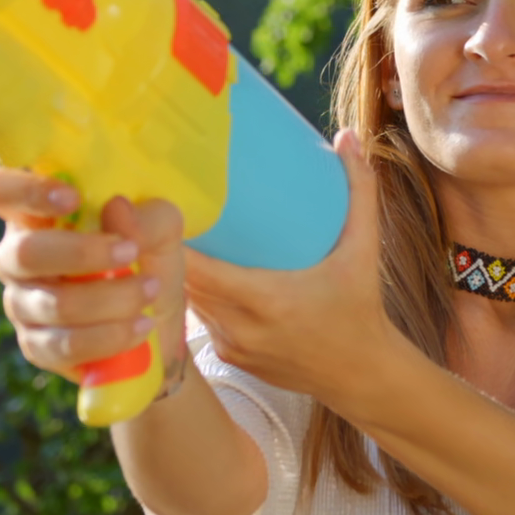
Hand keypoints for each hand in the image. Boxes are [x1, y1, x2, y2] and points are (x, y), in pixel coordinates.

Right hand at [0, 169, 188, 386]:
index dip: (25, 190)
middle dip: (83, 254)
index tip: (73, 199)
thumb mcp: (162, 229)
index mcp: (37, 213)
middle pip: (24, 253)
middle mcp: (17, 256)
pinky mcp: (36, 345)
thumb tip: (116, 208)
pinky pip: (64, 344)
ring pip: (54, 304)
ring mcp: (22, 302)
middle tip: (130, 252)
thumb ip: (146, 216)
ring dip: (111, 299)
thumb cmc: (146, 258)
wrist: (158, 320)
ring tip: (149, 291)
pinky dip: (110, 336)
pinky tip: (140, 327)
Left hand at [183, 130, 408, 412]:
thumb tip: (348, 137)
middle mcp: (241, 327)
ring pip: (187, 302)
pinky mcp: (230, 357)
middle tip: (151, 210)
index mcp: (267, 299)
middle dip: (162, 250)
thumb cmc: (361, 310)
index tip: (157, 208)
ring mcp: (232, 346)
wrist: (362, 377)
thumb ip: (358, 192)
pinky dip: (194, 295)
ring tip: (162, 234)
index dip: (170, 243)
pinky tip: (188, 270)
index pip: (198, 270)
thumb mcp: (364, 250)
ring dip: (174, 273)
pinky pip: (201, 319)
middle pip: (182, 283)